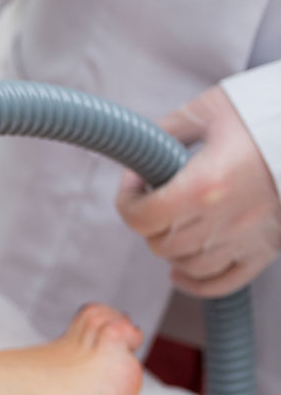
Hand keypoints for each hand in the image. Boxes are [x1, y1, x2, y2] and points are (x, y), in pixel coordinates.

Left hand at [116, 85, 280, 296]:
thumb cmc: (268, 114)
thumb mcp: (210, 110)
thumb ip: (167, 131)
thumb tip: (141, 151)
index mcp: (205, 184)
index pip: (142, 217)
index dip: (128, 200)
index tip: (135, 184)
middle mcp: (224, 219)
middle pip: (160, 242)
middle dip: (148, 222)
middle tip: (156, 199)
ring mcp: (247, 238)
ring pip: (186, 265)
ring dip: (170, 248)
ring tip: (172, 226)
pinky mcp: (267, 249)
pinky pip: (223, 283)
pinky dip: (196, 282)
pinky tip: (181, 270)